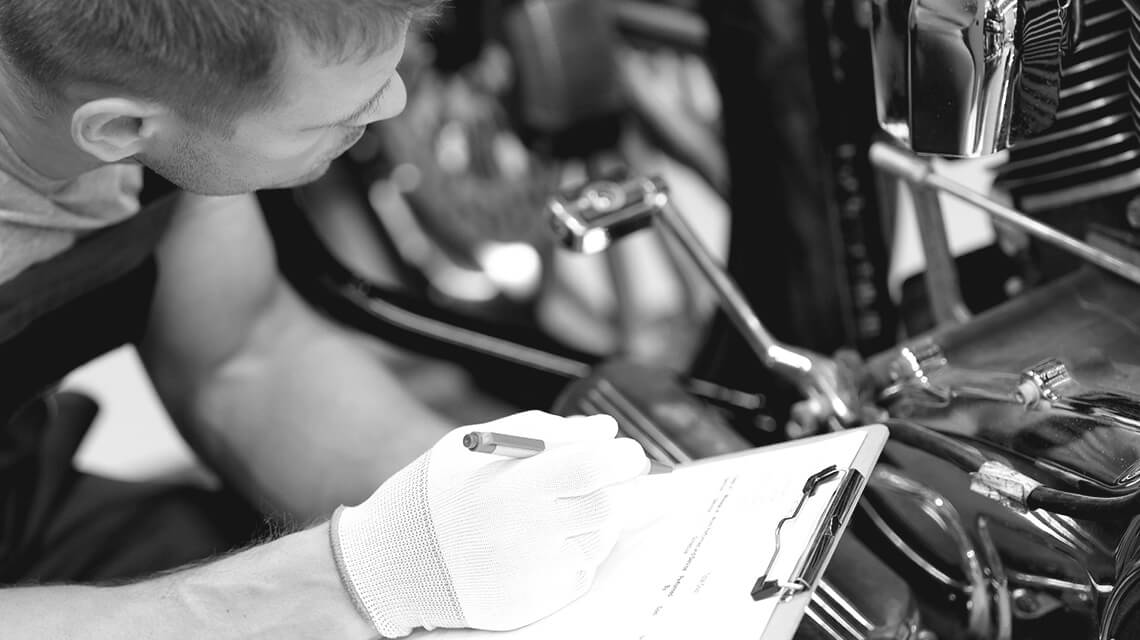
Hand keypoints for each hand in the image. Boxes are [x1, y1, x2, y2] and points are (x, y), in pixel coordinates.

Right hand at [330, 411, 648, 636]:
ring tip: (555, 512)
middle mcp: (530, 530)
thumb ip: (545, 431)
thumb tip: (605, 431)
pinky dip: (572, 555)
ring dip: (594, 522)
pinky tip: (538, 544)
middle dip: (615, 488)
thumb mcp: (477, 444)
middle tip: (605, 479)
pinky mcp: (533, 602)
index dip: (624, 457)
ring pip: (599, 541)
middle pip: (607, 506)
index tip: (627, 452)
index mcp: (516, 483)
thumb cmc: (434, 494)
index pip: (596, 467)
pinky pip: (578, 573)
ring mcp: (533, 571)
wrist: (389, 563)